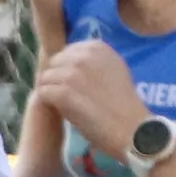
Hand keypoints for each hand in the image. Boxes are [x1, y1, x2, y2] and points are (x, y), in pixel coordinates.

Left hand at [29, 38, 150, 160]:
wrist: (132, 129)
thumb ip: (94, 61)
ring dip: (51, 92)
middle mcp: (83, 56)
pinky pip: (43, 93)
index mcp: (97, 47)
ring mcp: (72, 74)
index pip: (67, 52)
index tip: (75, 84)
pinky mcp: (63, 93)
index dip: (67, 69)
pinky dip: (49, 104)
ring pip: (45, 78)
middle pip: (54, 63)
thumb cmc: (125, 104)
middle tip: (67, 97)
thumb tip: (72, 59)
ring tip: (65, 106)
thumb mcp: (115, 70)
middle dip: (57, 79)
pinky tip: (62, 112)